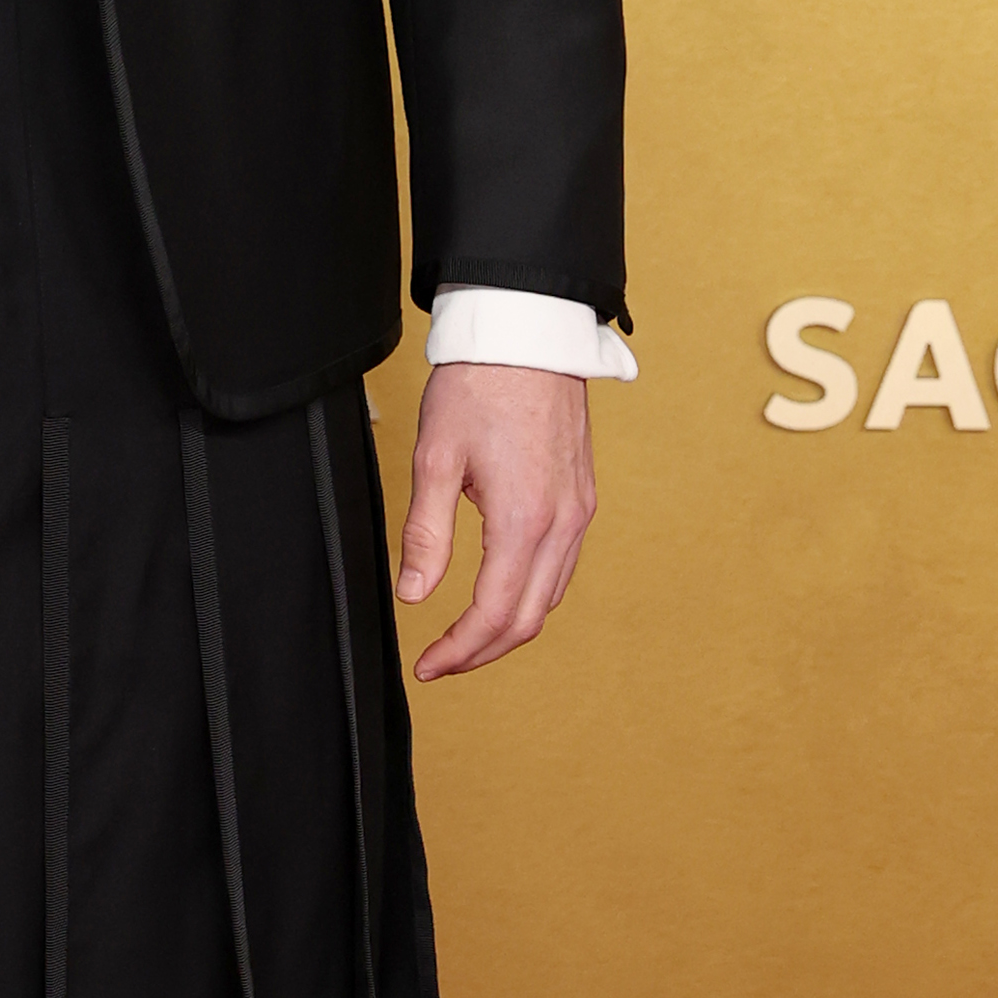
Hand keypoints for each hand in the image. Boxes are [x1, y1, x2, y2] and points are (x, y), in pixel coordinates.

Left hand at [396, 362, 596, 680]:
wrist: (528, 332)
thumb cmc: (480, 384)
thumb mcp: (435, 458)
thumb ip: (425, 534)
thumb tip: (415, 594)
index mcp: (523, 519)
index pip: (493, 613)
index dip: (459, 650)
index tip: (427, 665)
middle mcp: (562, 523)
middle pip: (529, 619)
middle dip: (483, 651)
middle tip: (442, 662)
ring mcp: (579, 511)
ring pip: (551, 597)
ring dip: (510, 627)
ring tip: (467, 638)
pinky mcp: (582, 497)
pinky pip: (563, 567)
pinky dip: (533, 594)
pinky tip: (503, 593)